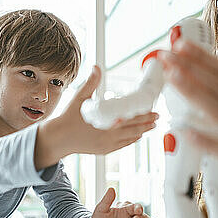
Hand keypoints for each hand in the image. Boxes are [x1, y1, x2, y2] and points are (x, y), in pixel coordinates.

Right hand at [35, 66, 157, 168]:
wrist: (58, 139)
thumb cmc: (68, 119)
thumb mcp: (79, 99)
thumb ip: (91, 83)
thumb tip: (96, 67)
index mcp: (105, 123)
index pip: (129, 118)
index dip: (142, 114)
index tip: (152, 109)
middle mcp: (108, 136)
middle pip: (133, 128)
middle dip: (147, 122)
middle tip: (158, 117)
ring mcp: (107, 144)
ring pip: (130, 138)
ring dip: (142, 131)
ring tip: (152, 126)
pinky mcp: (104, 150)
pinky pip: (122, 145)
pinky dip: (131, 140)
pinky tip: (137, 136)